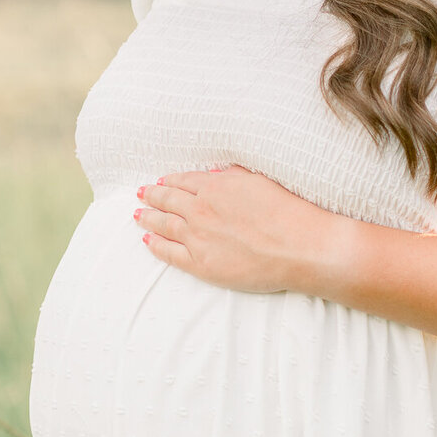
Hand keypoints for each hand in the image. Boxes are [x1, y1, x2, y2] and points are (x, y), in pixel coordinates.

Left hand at [133, 165, 336, 292]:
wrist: (298, 247)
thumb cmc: (286, 212)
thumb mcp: (259, 181)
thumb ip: (233, 175)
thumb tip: (214, 172)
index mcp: (214, 187)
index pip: (183, 182)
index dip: (169, 181)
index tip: (160, 181)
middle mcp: (200, 210)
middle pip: (168, 201)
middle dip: (152, 196)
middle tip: (141, 194)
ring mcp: (197, 238)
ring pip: (163, 225)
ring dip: (148, 218)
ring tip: (137, 215)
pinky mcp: (200, 264)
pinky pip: (170, 253)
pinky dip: (156, 245)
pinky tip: (147, 240)